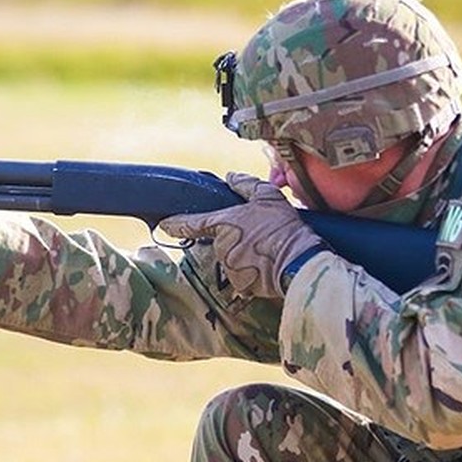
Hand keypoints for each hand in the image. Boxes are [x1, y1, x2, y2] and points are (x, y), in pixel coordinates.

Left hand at [158, 172, 322, 297]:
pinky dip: (253, 273)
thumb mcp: (267, 197)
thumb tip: (230, 176)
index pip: (191, 223)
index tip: (163, 224)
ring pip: (232, 260)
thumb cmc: (283, 227)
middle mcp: (221, 247)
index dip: (175, 223)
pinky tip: (268, 266)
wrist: (298, 261)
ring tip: (267, 251)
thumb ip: (245, 185)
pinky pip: (242, 277)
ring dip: (245, 256)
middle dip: (236, 239)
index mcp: (223, 224)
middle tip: (260, 237)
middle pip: (221, 242)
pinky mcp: (240, 285)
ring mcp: (229, 268)